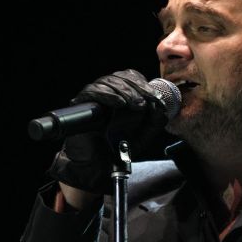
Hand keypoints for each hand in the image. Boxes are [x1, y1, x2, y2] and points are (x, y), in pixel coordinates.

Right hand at [46, 69, 167, 194]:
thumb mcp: (143, 135)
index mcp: (122, 96)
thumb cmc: (118, 149)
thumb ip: (154, 122)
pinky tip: (119, 103)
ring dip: (125, 91)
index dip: (144, 85)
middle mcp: (107, 93)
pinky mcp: (80, 104)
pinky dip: (108, 95)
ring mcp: (93, 97)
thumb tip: (161, 108)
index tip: (156, 98)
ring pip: (108, 81)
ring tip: (135, 104)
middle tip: (146, 102)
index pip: (132, 78)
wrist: (98, 165)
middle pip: (121, 76)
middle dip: (137, 88)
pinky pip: (92, 91)